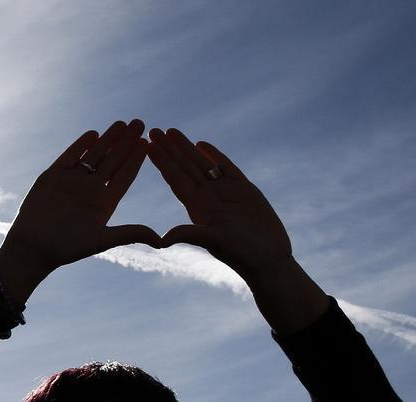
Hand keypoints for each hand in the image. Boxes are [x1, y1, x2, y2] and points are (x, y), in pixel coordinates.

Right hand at [0, 119, 157, 302]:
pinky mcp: (53, 177)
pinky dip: (80, 145)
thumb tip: (161, 239)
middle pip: (112, 160)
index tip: (147, 143)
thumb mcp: (102, 240)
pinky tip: (93, 134)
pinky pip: (69, 157)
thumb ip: (129, 234)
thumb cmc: (67, 248)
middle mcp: (91, 189)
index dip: (136, 159)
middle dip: (126, 142)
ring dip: (107, 139)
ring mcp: (72, 181)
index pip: (125, 175)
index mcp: (105, 202)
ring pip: (94, 155)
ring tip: (121, 123)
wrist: (33, 248)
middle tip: (140, 123)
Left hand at [147, 128, 292, 284]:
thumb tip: (162, 239)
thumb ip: (190, 234)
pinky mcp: (244, 189)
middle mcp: (207, 197)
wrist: (268, 259)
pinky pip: (226, 168)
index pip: (175, 179)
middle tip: (152, 129)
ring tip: (171, 131)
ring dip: (186, 148)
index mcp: (196, 207)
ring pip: (202, 164)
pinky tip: (201, 144)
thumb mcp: (213, 242)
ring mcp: (225, 192)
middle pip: (184, 167)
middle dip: (169, 149)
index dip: (162, 162)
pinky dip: (214, 156)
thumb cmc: (241, 254)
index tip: (148, 145)